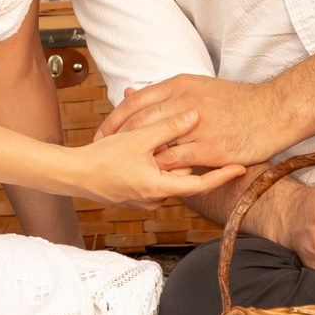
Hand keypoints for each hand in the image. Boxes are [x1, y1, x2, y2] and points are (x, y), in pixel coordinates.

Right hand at [63, 115, 242, 210]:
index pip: (200, 183)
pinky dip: (154, 163)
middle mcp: (155, 198)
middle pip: (181, 176)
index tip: (242, 166)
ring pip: (166, 175)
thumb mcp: (137, 138)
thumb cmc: (102, 158)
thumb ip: (167, 127)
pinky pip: (153, 177)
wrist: (72, 175)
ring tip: (168, 142)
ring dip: (168, 159)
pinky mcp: (134, 194)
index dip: (222, 174)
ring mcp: (144, 199)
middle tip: (202, 139)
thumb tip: (194, 115)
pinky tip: (146, 148)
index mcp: (159, 187)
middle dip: (187, 157)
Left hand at [99, 74, 299, 170]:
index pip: (135, 101)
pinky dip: (164, 170)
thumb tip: (132, 91)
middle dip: (119, 140)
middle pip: (139, 122)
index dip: (115, 119)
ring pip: (156, 144)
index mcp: (180, 84)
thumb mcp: (199, 87)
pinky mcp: (210, 148)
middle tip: (107, 154)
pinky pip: (177, 162)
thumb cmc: (239, 101)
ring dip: (141, 159)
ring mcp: (197, 125)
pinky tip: (158, 178)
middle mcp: (185, 102)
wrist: (275, 110)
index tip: (104, 133)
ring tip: (128, 169)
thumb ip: (167, 93)